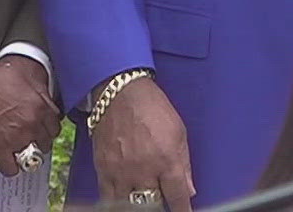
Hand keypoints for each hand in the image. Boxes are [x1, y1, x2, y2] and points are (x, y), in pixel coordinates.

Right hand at [0, 59, 62, 176]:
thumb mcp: (21, 75)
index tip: (43, 130)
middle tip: (31, 140)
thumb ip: (36, 88)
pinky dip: (10, 168)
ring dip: (26, 155)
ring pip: (31, 157)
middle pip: (45, 142)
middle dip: (39, 142)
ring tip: (19, 152)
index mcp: (40, 105)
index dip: (48, 129)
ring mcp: (17, 137)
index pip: (55, 125)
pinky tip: (6, 162)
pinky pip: (11, 168)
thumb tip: (42, 92)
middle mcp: (32, 123)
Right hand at [93, 76, 194, 211]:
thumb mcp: (179, 132)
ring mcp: (121, 172)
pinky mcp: (103, 170)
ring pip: (129, 205)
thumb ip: (184, 164)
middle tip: (162, 201)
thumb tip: (189, 189)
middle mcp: (144, 170)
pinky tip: (123, 200)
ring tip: (144, 200)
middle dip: (160, 206)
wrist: (121, 92)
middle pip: (152, 205)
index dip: (182, 210)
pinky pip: (108, 198)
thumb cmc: (152, 108)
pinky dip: (116, 203)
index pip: (177, 197)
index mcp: (166, 160)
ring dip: (139, 205)